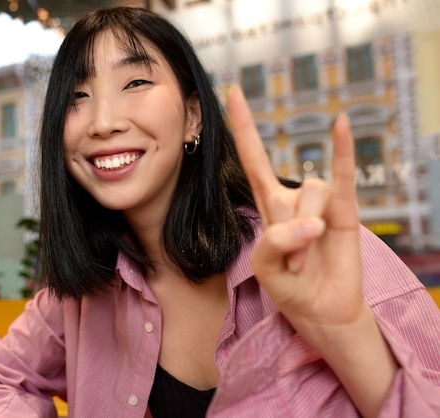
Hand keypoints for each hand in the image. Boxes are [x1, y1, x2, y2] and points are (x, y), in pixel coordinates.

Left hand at [227, 86, 397, 416]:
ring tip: (308, 262)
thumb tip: (311, 223)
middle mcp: (292, 197)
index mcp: (267, 204)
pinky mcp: (345, 211)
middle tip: (294, 266)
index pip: (253, 157)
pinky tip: (341, 125)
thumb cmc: (289, 287)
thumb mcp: (265, 267)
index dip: (243, 127)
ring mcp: (320, 203)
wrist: (321, 309)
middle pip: (286, 192)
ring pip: (311, 195)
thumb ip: (276, 242)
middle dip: (288, 233)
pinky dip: (342, 151)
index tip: (231, 93)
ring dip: (308, 234)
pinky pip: (344, 175)